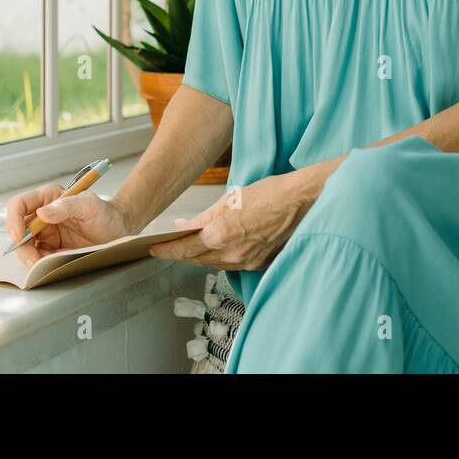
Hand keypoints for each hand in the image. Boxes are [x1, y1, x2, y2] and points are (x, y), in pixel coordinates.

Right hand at [4, 184, 131, 266]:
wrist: (118, 231)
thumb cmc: (105, 214)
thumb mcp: (89, 205)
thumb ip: (67, 206)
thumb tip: (42, 213)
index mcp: (48, 198)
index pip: (19, 204)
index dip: (13, 219)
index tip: (18, 236)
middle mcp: (43, 215)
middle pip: (18, 229)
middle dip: (21, 246)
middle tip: (33, 260)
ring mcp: (46, 233)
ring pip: (25, 247)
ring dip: (30, 258)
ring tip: (45, 265)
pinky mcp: (51, 249)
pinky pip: (37, 258)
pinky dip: (39, 264)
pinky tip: (51, 266)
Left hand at [148, 167, 324, 270]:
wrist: (304, 202)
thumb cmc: (271, 194)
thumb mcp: (232, 199)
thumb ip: (206, 216)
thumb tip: (186, 226)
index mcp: (221, 235)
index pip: (185, 249)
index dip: (167, 250)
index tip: (154, 249)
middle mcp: (232, 254)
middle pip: (197, 259)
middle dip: (182, 253)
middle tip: (169, 246)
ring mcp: (247, 262)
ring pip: (214, 264)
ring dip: (200, 256)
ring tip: (191, 246)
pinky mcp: (259, 264)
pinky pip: (232, 264)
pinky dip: (221, 257)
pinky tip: (218, 247)